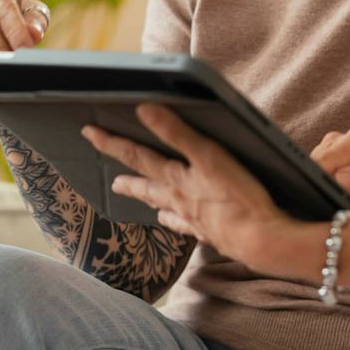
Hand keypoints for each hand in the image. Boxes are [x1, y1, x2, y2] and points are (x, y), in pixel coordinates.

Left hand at [81, 104, 297, 265]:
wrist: (259, 239)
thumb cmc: (237, 197)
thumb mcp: (208, 155)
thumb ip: (176, 132)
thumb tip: (144, 110)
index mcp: (176, 178)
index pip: (137, 156)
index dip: (112, 143)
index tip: (89, 133)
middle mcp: (178, 199)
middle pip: (146, 185)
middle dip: (127, 178)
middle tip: (111, 180)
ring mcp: (193, 218)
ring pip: (163, 206)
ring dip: (148, 200)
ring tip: (138, 199)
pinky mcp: (210, 232)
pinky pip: (186, 226)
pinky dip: (176, 221)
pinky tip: (174, 221)